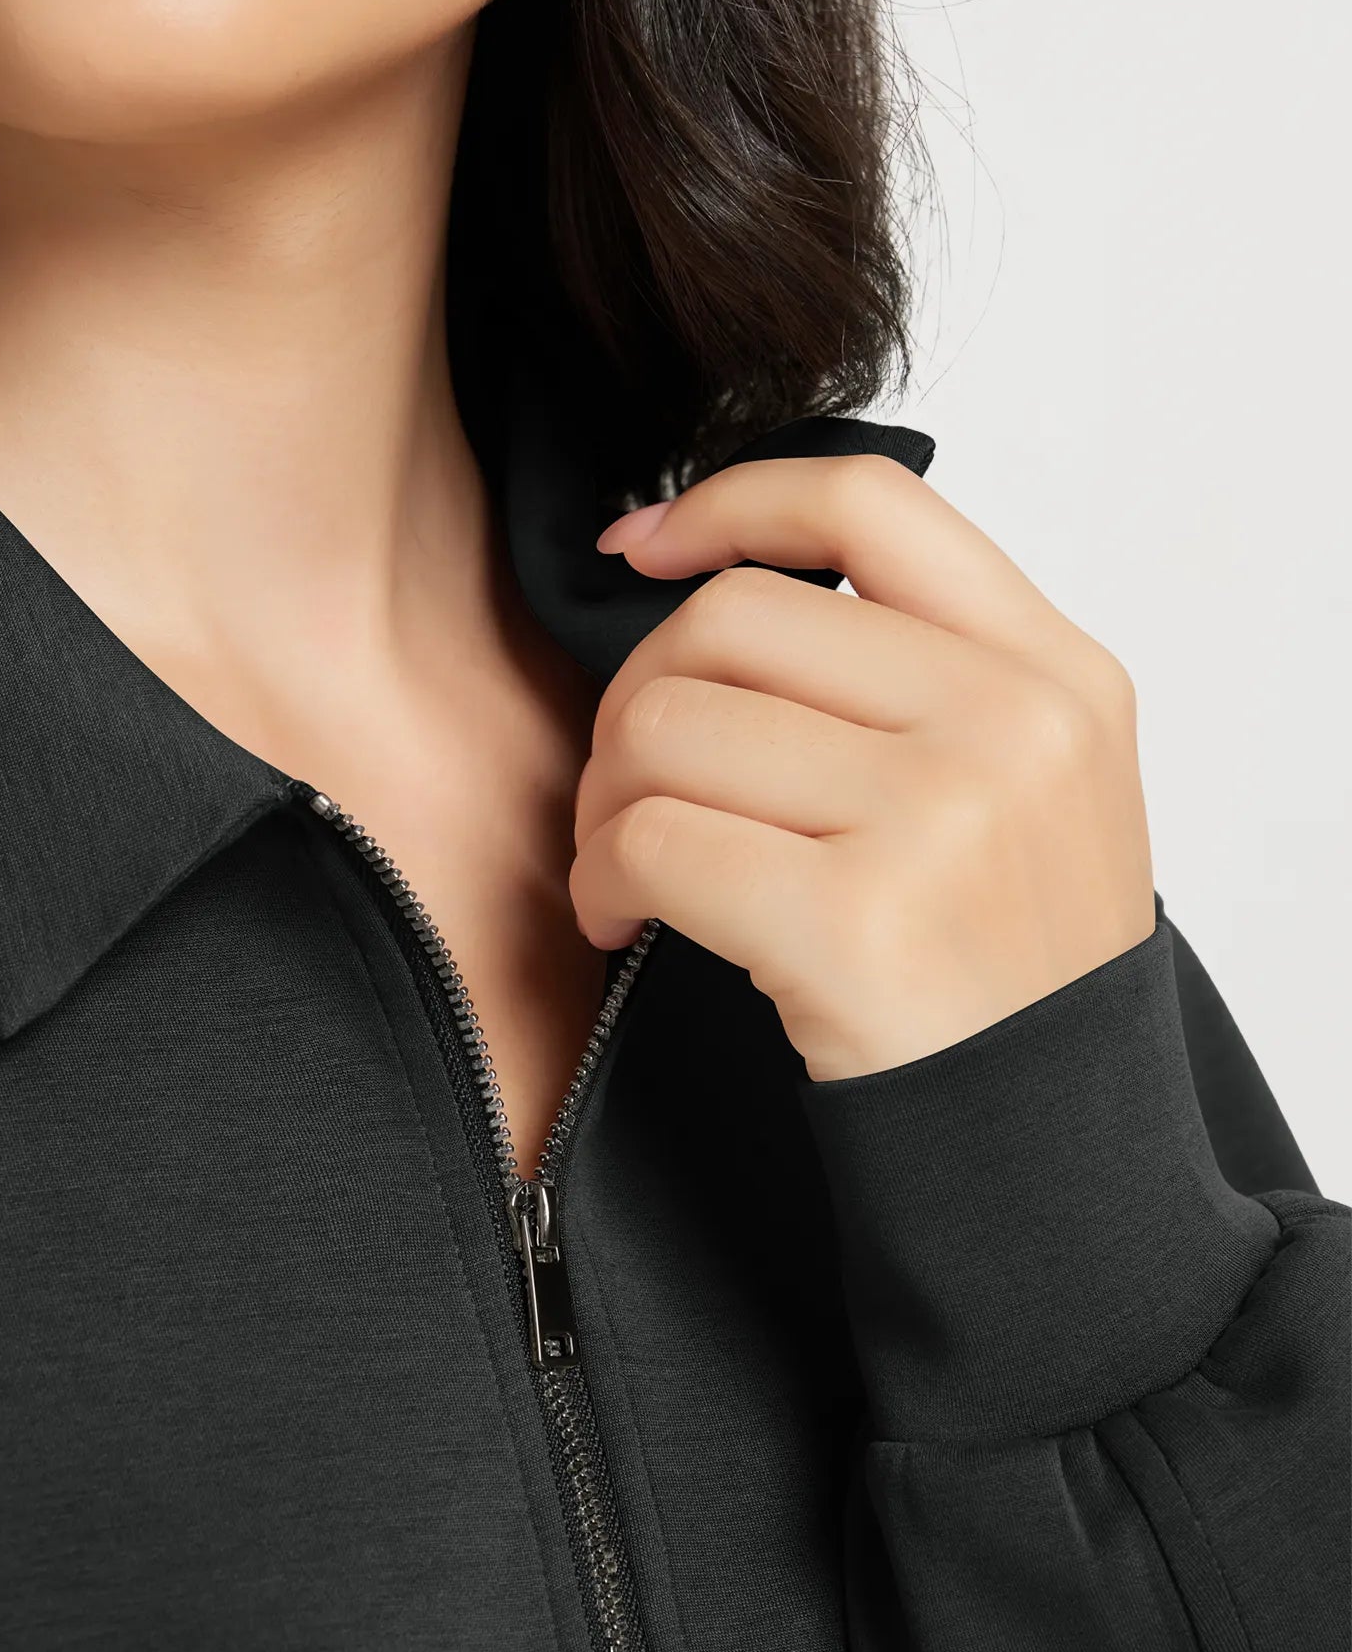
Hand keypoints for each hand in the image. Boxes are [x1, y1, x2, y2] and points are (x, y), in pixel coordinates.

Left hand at [569, 454, 1156, 1080]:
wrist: (1052, 1150)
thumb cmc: (1003, 963)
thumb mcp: (1022, 782)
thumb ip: (909, 672)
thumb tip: (708, 582)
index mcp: (1053, 670)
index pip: (868, 504)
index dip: (729, 501)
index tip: (641, 547)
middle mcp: (1009, 721)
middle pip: (728, 619)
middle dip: (636, 698)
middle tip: (630, 786)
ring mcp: (940, 815)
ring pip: (665, 724)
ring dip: (605, 799)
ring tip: (627, 864)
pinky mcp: (855, 918)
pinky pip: (648, 839)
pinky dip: (599, 877)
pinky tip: (620, 919)